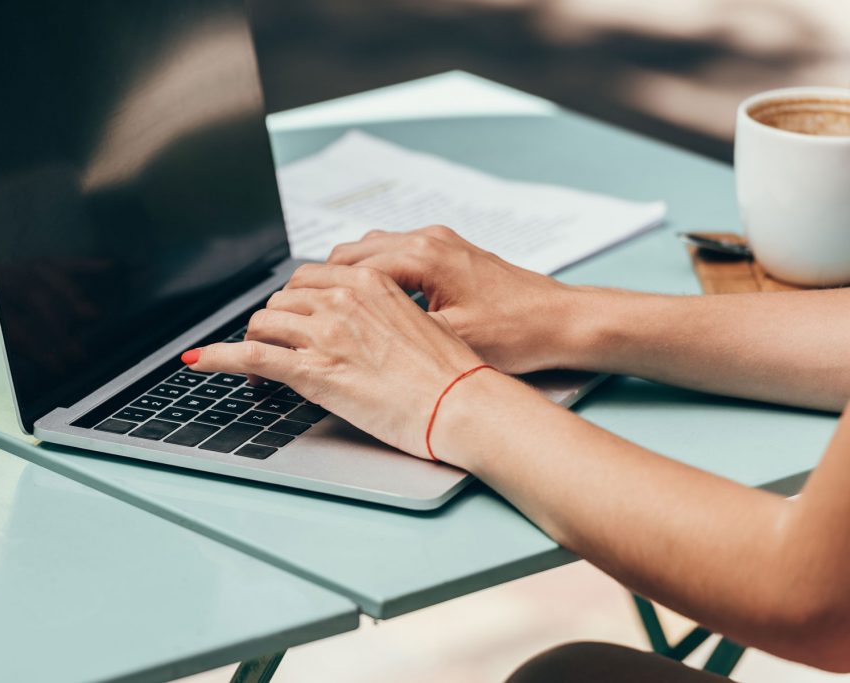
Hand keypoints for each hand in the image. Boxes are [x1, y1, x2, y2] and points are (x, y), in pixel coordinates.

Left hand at [183, 264, 484, 458]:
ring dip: (253, 345)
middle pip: (280, 301)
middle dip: (273, 325)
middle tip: (275, 351)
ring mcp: (325, 333)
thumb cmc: (449, 374)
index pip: (307, 280)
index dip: (292, 304)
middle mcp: (343, 300)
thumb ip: (377, 315)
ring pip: (263, 324)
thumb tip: (356, 327)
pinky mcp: (313, 370)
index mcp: (369, 284)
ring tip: (257, 370)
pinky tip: (197, 361)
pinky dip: (215, 358)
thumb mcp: (414, 325)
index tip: (289, 320)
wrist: (463, 404)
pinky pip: (248, 356)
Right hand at [327, 225, 582, 373]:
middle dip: (326, 283)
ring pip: (373, 250)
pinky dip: (376, 275)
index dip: (315, 293)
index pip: (347, 266)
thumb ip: (396, 334)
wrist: (563, 321)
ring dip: (350, 277)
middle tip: (304, 314)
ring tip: (334, 311)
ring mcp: (440, 242)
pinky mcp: (450, 253)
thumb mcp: (451, 341)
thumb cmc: (517, 332)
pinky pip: (396, 255)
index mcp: (423, 256)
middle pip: (353, 252)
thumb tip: (351, 343)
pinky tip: (374, 305)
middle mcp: (428, 239)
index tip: (293, 313)